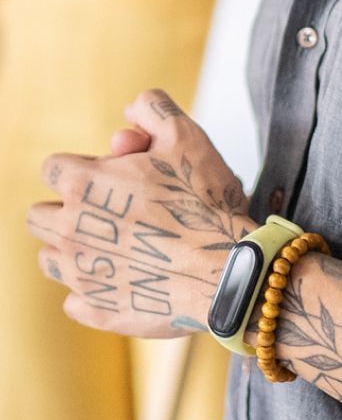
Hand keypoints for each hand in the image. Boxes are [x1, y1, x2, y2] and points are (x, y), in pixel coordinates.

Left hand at [27, 89, 253, 338]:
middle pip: (38, 216)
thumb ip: (152, 109)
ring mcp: (80, 275)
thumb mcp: (185, 134)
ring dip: (75, 249)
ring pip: (51, 259)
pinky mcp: (96, 310)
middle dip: (67, 208)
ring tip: (118, 243)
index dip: (83, 166)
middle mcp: (70, 230)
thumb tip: (131, 109)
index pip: (52, 168)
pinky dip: (94, 289)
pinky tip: (127, 277)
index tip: (113, 173)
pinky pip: (75, 301)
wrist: (226, 268)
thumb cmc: (205, 201)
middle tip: (110, 209)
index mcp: (83, 184)